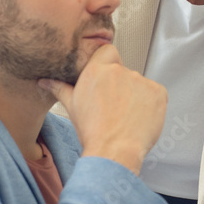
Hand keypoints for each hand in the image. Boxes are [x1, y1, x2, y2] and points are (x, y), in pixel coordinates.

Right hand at [38, 45, 166, 173]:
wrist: (114, 152)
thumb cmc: (93, 131)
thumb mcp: (72, 107)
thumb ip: (60, 88)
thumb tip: (45, 81)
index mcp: (97, 70)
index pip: (108, 52)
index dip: (108, 65)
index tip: (107, 81)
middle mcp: (120, 70)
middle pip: (124, 71)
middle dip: (121, 86)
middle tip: (114, 107)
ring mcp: (141, 80)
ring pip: (139, 84)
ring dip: (136, 96)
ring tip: (126, 117)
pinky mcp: (158, 92)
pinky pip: (155, 93)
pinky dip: (151, 104)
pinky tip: (139, 118)